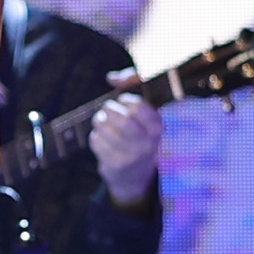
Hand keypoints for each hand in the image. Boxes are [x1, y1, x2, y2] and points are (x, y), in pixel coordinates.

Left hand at [85, 88, 163, 205]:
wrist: (134, 176)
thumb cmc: (139, 135)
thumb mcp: (144, 117)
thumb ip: (133, 88)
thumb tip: (112, 77)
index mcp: (158, 129)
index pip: (141, 109)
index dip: (127, 100)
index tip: (122, 100)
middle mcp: (147, 145)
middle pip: (124, 122)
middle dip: (110, 110)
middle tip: (106, 108)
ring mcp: (131, 157)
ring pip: (106, 131)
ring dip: (99, 121)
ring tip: (101, 120)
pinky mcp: (114, 166)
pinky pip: (97, 142)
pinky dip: (95, 135)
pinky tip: (101, 137)